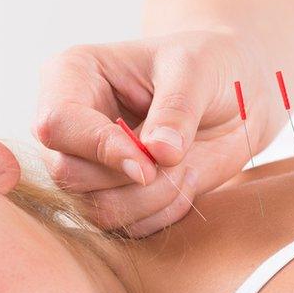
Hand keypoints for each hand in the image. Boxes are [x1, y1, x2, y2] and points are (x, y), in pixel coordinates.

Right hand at [33, 28, 280, 236]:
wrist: (235, 94)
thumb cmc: (208, 65)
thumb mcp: (197, 70)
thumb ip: (176, 109)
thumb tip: (158, 154)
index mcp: (71, 76)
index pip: (58, 123)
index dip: (100, 148)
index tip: (149, 164)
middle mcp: (69, 125)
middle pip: (67, 174)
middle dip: (130, 179)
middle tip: (179, 161)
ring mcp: (84, 164)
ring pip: (94, 208)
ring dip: (150, 201)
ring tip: (187, 169)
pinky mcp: (108, 196)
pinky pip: (124, 227)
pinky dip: (162, 214)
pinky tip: (187, 183)